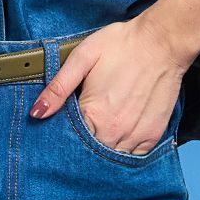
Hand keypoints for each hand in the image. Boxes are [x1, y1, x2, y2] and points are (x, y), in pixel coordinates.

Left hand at [29, 16, 183, 153]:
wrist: (162, 42)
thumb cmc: (121, 46)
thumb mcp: (82, 58)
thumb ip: (58, 88)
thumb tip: (36, 113)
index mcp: (93, 114)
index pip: (70, 140)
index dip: (63, 136)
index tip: (62, 127)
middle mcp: (114, 131)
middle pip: (90, 153)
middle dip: (82, 146)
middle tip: (83, 127)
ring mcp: (134, 135)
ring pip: (111, 157)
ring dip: (103, 150)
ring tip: (101, 131)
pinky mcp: (152, 135)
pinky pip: (133, 156)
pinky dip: (124, 151)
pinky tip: (119, 135)